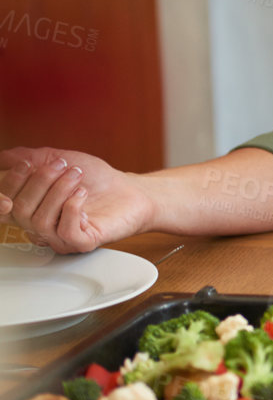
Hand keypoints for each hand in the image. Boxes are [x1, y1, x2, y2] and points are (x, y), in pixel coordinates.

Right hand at [0, 147, 156, 253]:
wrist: (132, 190)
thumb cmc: (96, 179)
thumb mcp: (60, 159)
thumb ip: (32, 158)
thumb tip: (4, 156)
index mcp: (33, 210)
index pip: (6, 206)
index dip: (10, 186)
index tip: (27, 164)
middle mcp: (42, 228)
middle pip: (21, 211)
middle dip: (41, 181)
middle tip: (64, 165)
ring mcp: (61, 238)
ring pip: (40, 221)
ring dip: (59, 190)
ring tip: (77, 175)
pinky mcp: (82, 243)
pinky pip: (66, 231)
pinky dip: (72, 207)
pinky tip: (82, 194)